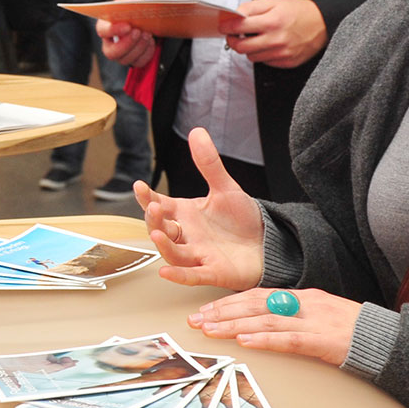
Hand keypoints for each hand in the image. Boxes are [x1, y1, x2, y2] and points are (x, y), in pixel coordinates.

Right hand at [97, 0, 156, 66]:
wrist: (140, 17)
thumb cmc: (132, 8)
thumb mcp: (130, 0)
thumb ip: (130, 2)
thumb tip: (135, 5)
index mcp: (104, 27)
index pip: (103, 31)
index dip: (114, 30)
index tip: (127, 26)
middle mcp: (109, 44)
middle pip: (112, 53)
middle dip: (127, 44)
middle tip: (138, 31)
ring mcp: (120, 54)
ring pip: (125, 59)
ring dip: (139, 47)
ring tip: (147, 34)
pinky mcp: (132, 60)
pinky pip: (138, 63)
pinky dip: (146, 53)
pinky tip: (150, 41)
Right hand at [137, 128, 264, 288]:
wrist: (268, 243)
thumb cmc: (242, 220)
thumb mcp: (225, 188)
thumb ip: (209, 163)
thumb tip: (197, 131)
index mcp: (186, 214)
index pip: (159, 205)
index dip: (147, 198)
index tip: (139, 186)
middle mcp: (188, 235)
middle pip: (162, 230)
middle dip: (154, 220)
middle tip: (153, 208)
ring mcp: (199, 255)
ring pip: (174, 253)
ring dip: (164, 245)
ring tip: (157, 234)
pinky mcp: (213, 272)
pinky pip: (192, 276)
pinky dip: (178, 276)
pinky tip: (165, 272)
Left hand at [186, 288, 361, 367]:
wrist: (386, 339)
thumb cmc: (354, 331)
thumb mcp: (321, 315)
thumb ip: (295, 316)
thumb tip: (263, 323)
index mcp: (303, 296)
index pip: (258, 295)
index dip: (229, 302)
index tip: (206, 310)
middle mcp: (305, 304)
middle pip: (255, 305)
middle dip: (222, 312)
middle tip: (196, 320)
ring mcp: (314, 321)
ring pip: (265, 320)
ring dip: (234, 326)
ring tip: (210, 330)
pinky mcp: (323, 341)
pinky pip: (289, 340)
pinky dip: (265, 340)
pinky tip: (245, 341)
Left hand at [227, 0, 325, 68]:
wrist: (323, 23)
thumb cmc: (301, 12)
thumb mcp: (275, 2)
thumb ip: (253, 7)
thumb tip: (236, 14)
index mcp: (272, 21)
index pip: (239, 27)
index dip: (227, 27)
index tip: (224, 27)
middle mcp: (276, 40)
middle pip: (241, 47)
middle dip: (233, 41)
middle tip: (234, 36)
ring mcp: (282, 53)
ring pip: (251, 57)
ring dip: (249, 48)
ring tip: (256, 38)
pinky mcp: (287, 62)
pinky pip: (265, 62)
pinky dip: (263, 54)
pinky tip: (269, 45)